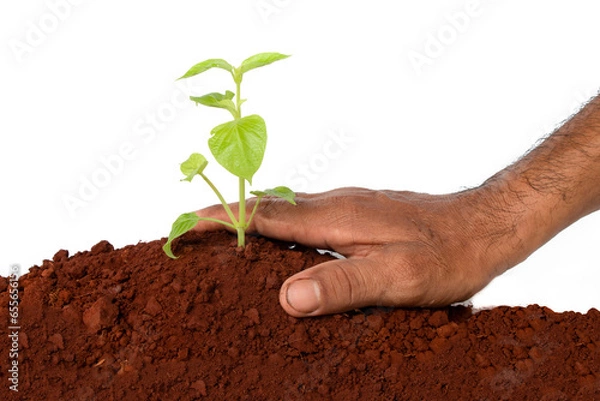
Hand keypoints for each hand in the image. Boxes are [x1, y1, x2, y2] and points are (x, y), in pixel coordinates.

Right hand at [193, 186, 517, 316]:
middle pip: (266, 206)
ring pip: (285, 210)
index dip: (221, 219)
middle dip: (226, 217)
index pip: (263, 214)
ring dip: (250, 221)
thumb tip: (287, 298)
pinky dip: (279, 227)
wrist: (486, 225)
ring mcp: (347, 207)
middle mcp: (334, 205)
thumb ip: (343, 284)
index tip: (184, 223)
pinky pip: (305, 216)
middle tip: (192, 233)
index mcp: (334, 217)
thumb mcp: (397, 277)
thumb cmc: (446, 254)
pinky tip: (280, 247)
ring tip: (224, 242)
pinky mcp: (359, 215)